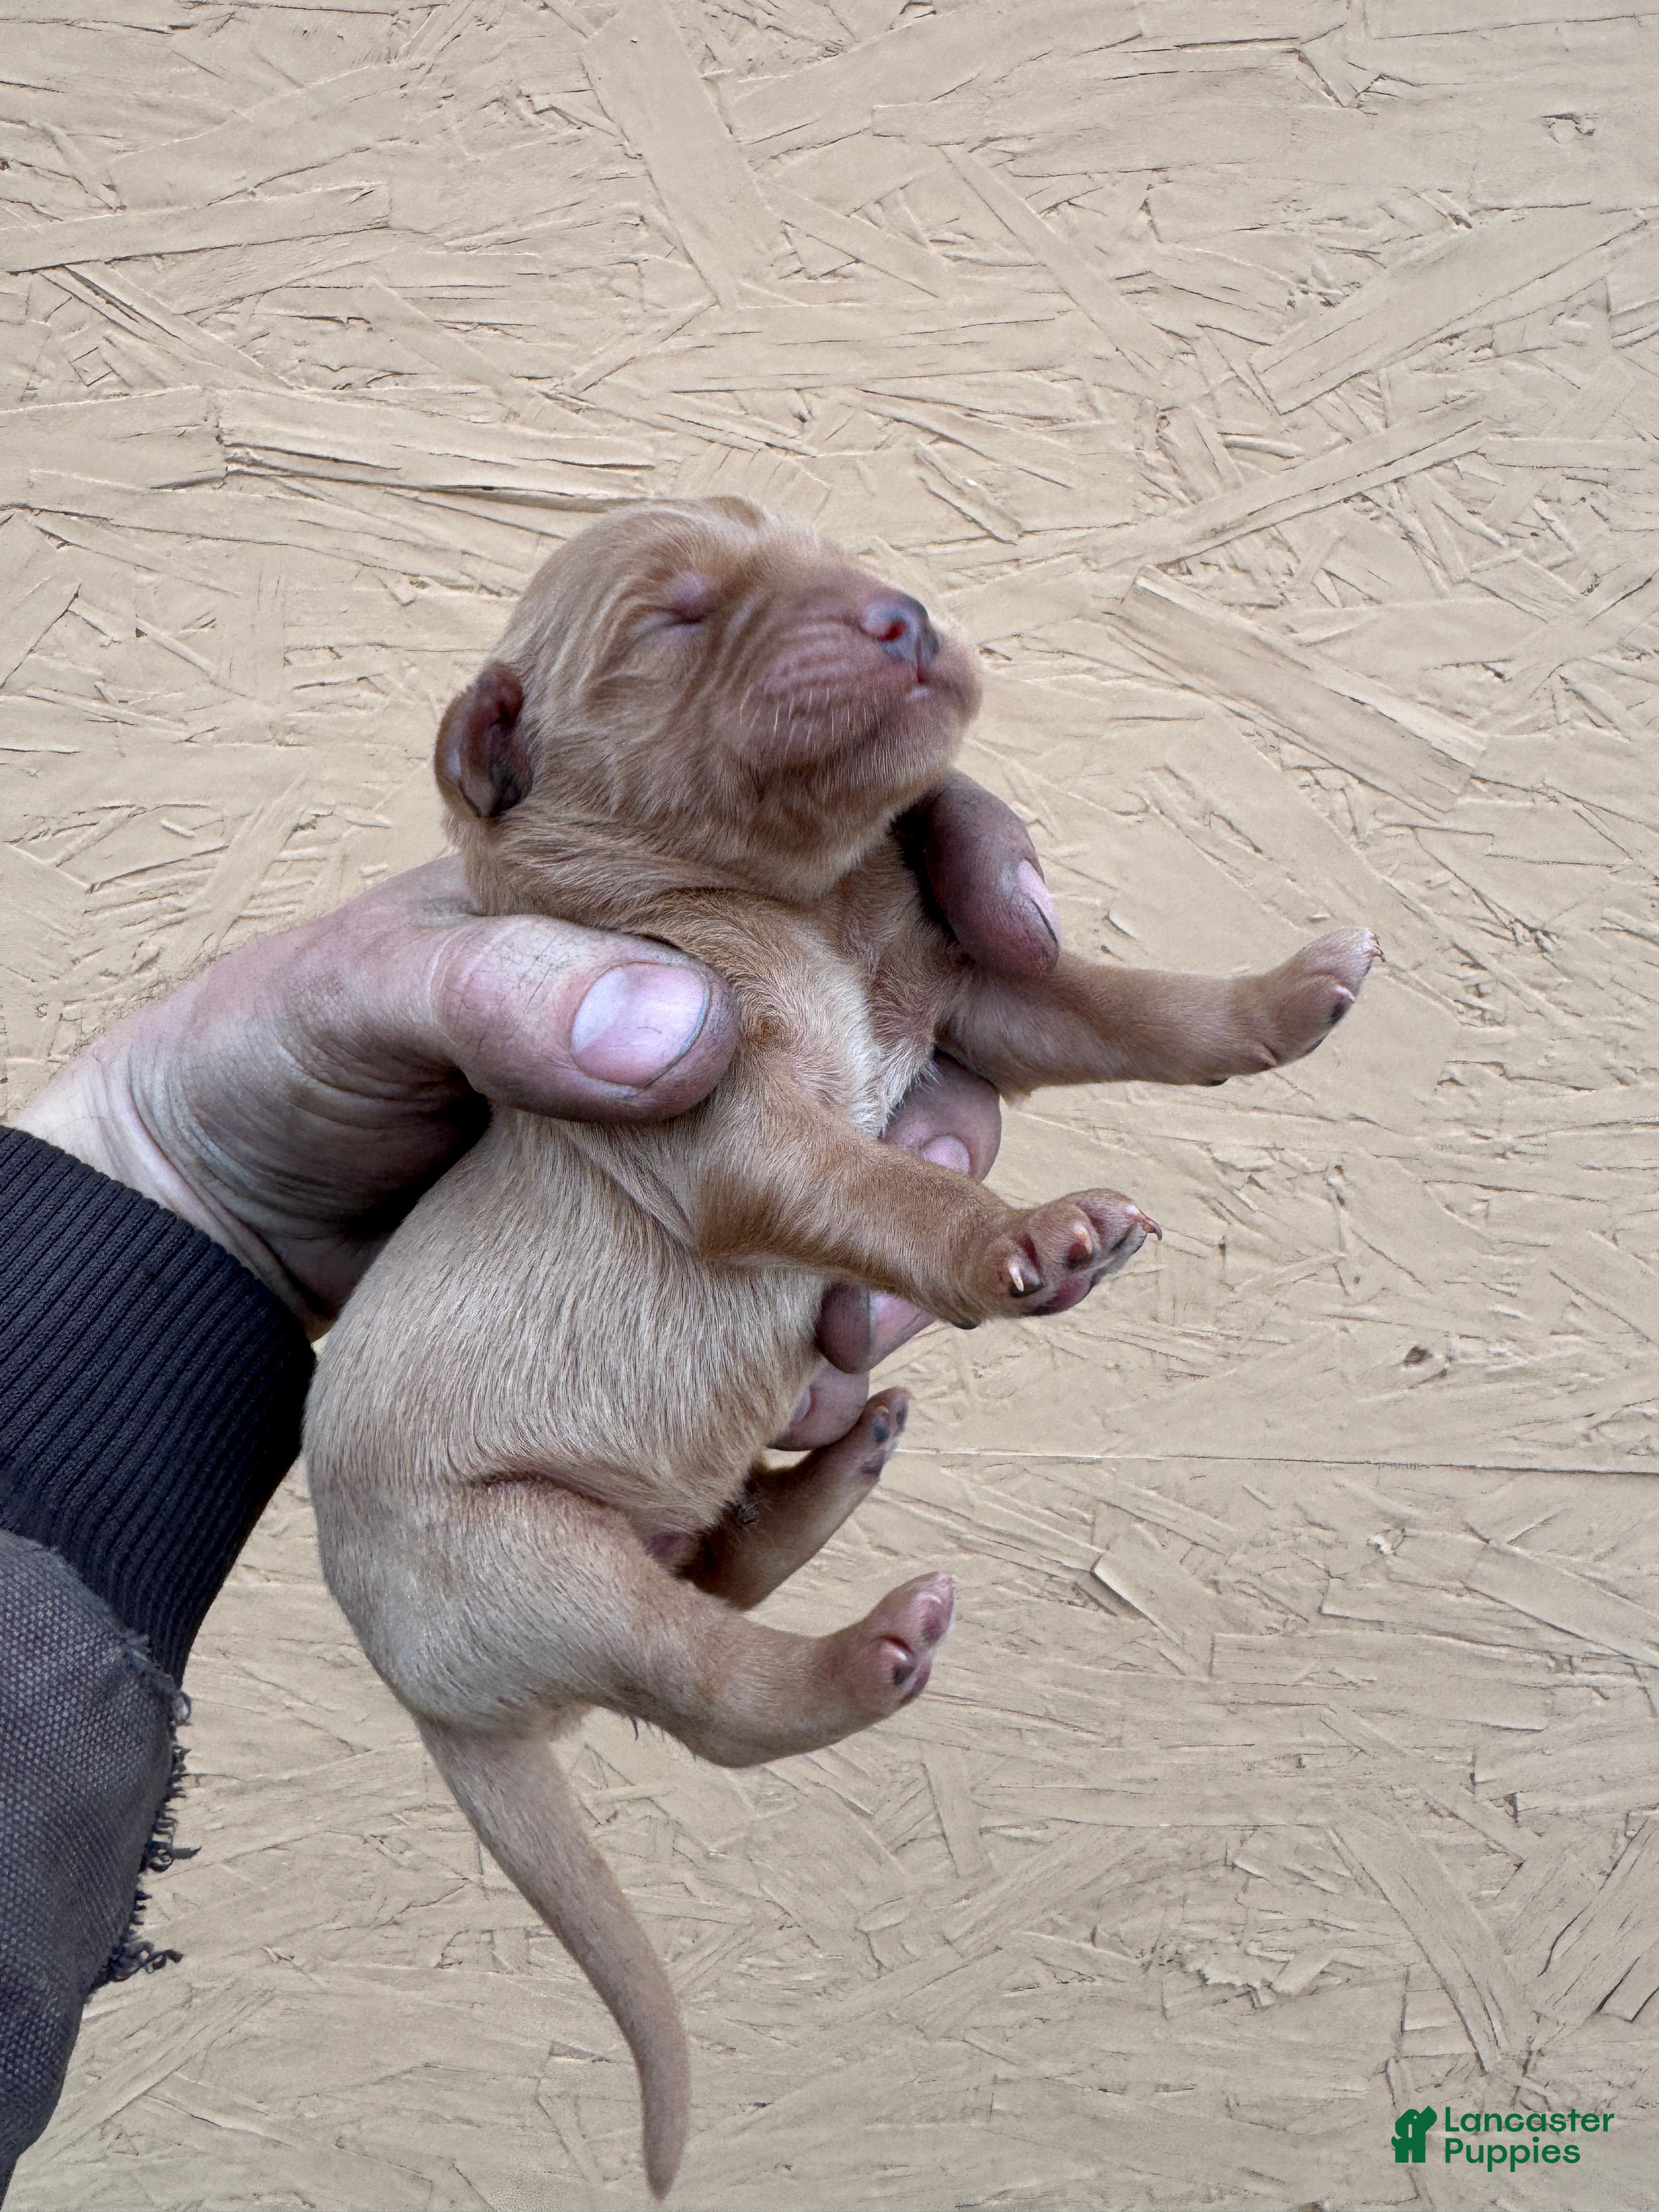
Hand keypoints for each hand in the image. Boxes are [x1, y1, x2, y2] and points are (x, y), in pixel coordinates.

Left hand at [17, 776, 1056, 1341]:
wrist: (207, 1216)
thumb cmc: (270, 1055)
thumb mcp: (363, 1001)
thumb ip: (508, 1002)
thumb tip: (694, 1039)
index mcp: (652, 868)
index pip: (858, 815)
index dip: (969, 850)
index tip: (1022, 928)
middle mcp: (715, 972)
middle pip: (923, 980)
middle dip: (985, 1065)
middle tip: (971, 1166)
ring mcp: (717, 1103)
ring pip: (895, 1127)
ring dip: (926, 1216)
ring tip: (870, 1322)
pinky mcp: (696, 1222)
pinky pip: (822, 1245)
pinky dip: (847, 1305)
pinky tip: (824, 1376)